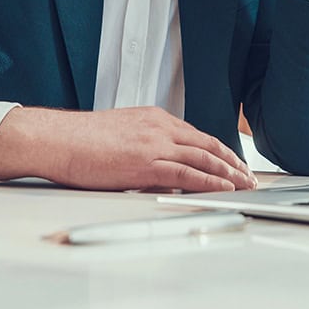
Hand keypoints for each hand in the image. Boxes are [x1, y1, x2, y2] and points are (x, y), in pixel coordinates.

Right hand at [0, 106, 256, 191]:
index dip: (219, 150)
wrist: (58, 139)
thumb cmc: (80, 140)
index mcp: (154, 118)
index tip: (233, 162)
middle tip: (249, 176)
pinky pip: (187, 173)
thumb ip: (145, 145)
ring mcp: (155, 144)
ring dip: (229, 174)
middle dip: (233, 162)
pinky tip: (224, 189)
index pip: (196, 135)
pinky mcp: (146, 163)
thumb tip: (159, 166)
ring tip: (245, 186)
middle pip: (208, 145)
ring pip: (204, 158)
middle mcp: (159, 127)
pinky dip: (211, 182)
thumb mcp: (121, 133)